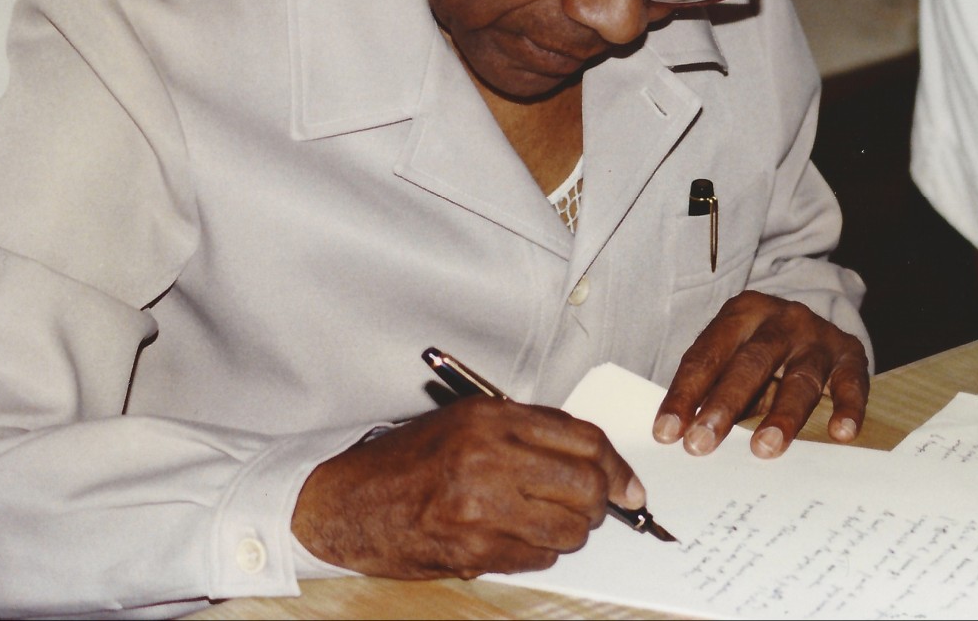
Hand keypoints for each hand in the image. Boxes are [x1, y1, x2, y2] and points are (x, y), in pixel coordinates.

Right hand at [292, 396, 642, 578]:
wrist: (347, 503)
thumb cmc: (409, 461)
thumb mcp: (468, 422)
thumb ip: (530, 431)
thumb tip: (596, 459)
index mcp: (493, 419)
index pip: (585, 440)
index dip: (617, 467)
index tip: (629, 486)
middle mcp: (489, 458)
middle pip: (585, 485)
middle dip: (599, 503)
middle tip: (592, 509)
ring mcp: (480, 507)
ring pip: (568, 529)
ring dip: (570, 532)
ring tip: (548, 523)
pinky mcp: (472, 550)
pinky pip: (537, 558)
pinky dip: (539, 553)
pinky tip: (516, 539)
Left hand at [653, 290, 868, 458]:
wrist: (814, 325)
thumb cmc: (762, 354)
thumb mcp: (734, 359)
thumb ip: (715, 388)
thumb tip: (684, 436)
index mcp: (742, 313)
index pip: (708, 354)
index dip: (685, 394)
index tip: (666, 433)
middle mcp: (782, 320)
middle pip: (751, 362)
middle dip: (724, 405)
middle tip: (701, 443)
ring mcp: (818, 337)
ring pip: (800, 377)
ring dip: (782, 415)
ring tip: (763, 448)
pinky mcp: (851, 354)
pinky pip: (852, 381)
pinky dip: (848, 406)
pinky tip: (841, 432)